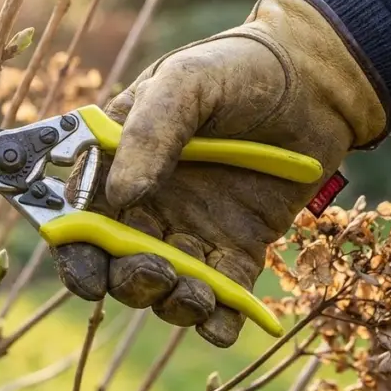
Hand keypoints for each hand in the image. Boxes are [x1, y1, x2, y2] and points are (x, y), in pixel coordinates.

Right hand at [51, 0, 390, 346]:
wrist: (317, 82)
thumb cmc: (238, 68)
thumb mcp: (186, 82)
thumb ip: (149, 132)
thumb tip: (123, 195)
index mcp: (116, 162)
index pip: (78, 214)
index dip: (74, 248)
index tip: (88, 270)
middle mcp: (147, 204)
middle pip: (116, 262)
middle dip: (127, 280)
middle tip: (155, 271)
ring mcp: (191, 231)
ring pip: (164, 288)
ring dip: (170, 303)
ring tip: (195, 293)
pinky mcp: (238, 251)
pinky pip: (220, 299)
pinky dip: (218, 322)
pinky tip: (223, 321)